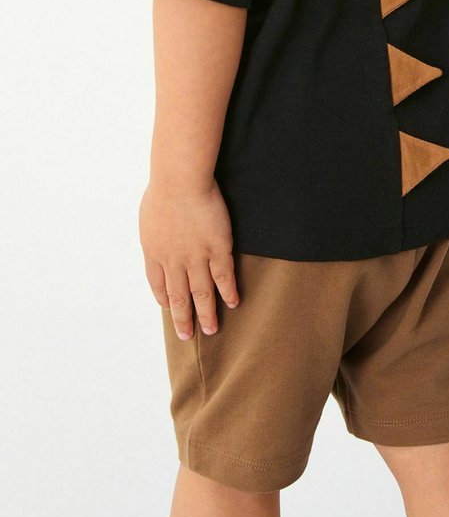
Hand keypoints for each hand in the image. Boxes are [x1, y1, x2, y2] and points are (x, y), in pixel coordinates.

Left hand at [140, 178, 239, 339]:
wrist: (180, 181)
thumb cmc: (163, 189)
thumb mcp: (149, 216)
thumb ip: (155, 232)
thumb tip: (159, 234)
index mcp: (154, 253)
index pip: (158, 285)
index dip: (165, 299)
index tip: (170, 308)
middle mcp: (173, 262)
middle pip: (178, 296)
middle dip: (184, 318)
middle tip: (187, 335)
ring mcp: (196, 258)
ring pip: (201, 293)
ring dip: (206, 313)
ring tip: (212, 329)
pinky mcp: (218, 249)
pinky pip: (224, 277)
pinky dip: (228, 292)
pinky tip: (232, 302)